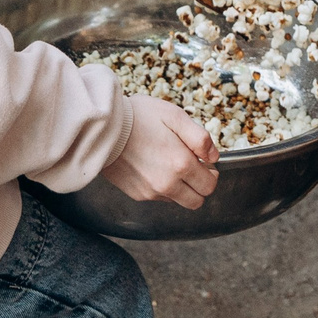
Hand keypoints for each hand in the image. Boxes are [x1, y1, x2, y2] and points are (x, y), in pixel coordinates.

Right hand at [100, 95, 219, 208]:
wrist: (102, 128)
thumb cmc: (138, 117)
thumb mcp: (175, 116)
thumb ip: (200, 138)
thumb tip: (214, 157)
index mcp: (180, 164)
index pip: (210, 185)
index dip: (211, 173)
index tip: (204, 162)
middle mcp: (167, 184)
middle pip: (197, 201)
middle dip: (200, 185)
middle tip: (192, 166)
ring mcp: (151, 192)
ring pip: (179, 201)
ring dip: (182, 188)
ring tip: (171, 165)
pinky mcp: (138, 194)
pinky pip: (159, 198)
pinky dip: (163, 187)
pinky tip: (154, 167)